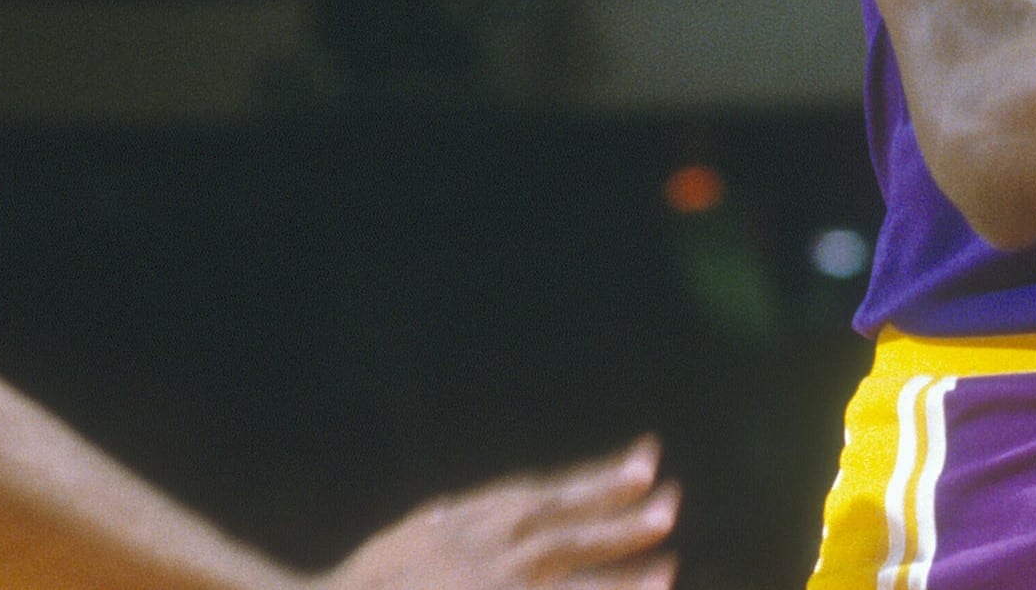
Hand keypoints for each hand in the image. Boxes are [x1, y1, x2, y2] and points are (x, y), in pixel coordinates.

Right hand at [315, 438, 677, 589]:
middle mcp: (482, 554)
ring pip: (562, 577)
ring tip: (669, 564)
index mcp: (469, 524)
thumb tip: (462, 506)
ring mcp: (490, 587)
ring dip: (616, 573)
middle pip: (564, 531)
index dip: (600, 479)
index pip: (548, 496)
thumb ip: (449, 522)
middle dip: (620, 516)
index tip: (648, 459)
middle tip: (671, 500)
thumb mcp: (411, 538)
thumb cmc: (365, 583)